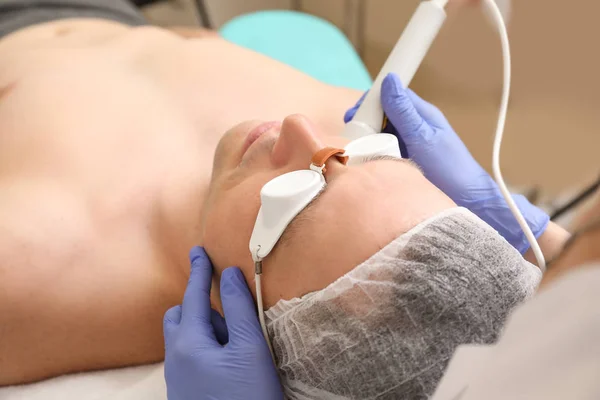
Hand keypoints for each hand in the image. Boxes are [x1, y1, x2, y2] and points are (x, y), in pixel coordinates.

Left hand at [163, 247, 282, 399]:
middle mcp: (176, 359)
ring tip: (239, 346)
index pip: (193, 296)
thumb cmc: (247, 398)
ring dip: (208, 330)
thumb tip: (229, 275)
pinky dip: (208, 349)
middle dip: (201, 307)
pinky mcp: (186, 393)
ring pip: (187, 339)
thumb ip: (239, 308)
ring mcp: (179, 379)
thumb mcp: (250, 348)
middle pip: (182, 317)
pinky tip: (231, 363)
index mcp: (189, 343)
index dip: (199, 271)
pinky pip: (192, 358)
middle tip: (232, 316)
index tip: (198, 250)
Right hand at [344, 73, 548, 253]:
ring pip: (382, 133)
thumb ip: (404, 110)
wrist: (466, 200)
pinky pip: (385, 152)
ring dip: (368, 138)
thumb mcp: (422, 136)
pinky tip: (366, 162)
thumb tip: (389, 80)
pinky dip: (374, 154)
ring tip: (356, 149)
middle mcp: (415, 127)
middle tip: (352, 133)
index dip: (371, 100)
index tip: (354, 113)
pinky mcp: (406, 162)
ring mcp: (410, 145)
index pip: (393, 95)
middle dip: (366, 121)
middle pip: (384, 115)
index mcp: (421, 114)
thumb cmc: (450, 168)